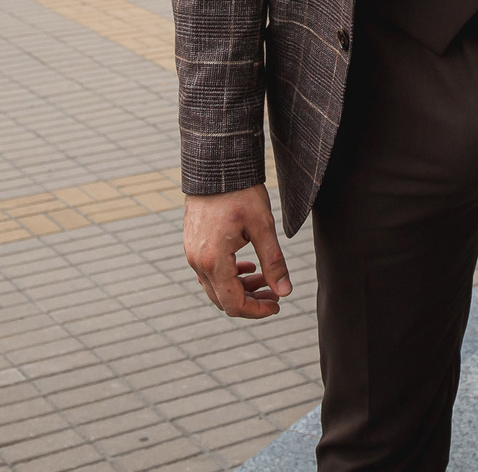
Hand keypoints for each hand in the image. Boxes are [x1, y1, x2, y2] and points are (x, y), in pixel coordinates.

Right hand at [184, 185, 292, 318]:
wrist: (215, 166)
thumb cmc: (240, 193)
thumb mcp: (263, 227)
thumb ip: (273, 262)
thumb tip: (285, 292)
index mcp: (213, 260)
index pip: (233, 304)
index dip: (257, 311)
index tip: (277, 305)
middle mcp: (197, 261)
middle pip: (223, 300)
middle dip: (250, 302)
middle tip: (274, 295)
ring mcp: (192, 253)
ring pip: (215, 287)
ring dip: (240, 289)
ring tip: (264, 280)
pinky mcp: (193, 244)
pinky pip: (209, 272)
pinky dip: (229, 276)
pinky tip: (247, 267)